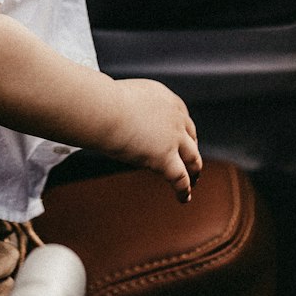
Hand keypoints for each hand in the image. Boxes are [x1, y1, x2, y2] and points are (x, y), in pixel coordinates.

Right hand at [108, 79, 201, 200]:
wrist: (102, 109)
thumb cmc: (102, 103)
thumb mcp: (127, 98)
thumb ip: (134, 109)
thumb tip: (122, 119)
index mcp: (167, 100)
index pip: (183, 119)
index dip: (185, 134)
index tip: (183, 143)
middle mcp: (176, 118)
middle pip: (191, 139)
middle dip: (192, 152)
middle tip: (191, 164)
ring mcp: (173, 138)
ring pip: (193, 160)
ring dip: (194, 173)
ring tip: (192, 183)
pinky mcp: (165, 158)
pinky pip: (180, 178)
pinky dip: (184, 190)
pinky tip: (183, 198)